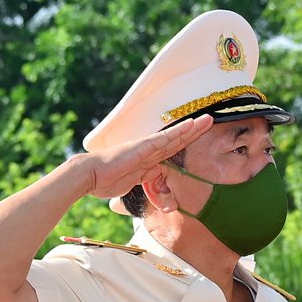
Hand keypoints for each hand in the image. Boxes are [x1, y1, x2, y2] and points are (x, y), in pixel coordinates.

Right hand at [81, 115, 213, 201]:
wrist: (90, 175)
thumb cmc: (105, 180)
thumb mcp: (132, 182)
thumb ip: (145, 177)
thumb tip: (155, 173)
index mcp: (147, 158)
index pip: (172, 148)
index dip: (186, 141)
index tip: (199, 134)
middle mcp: (149, 149)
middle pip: (177, 139)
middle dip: (194, 131)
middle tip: (210, 120)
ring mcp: (146, 147)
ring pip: (174, 136)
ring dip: (191, 128)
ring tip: (207, 119)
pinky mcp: (143, 147)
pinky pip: (164, 139)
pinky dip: (178, 132)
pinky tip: (190, 125)